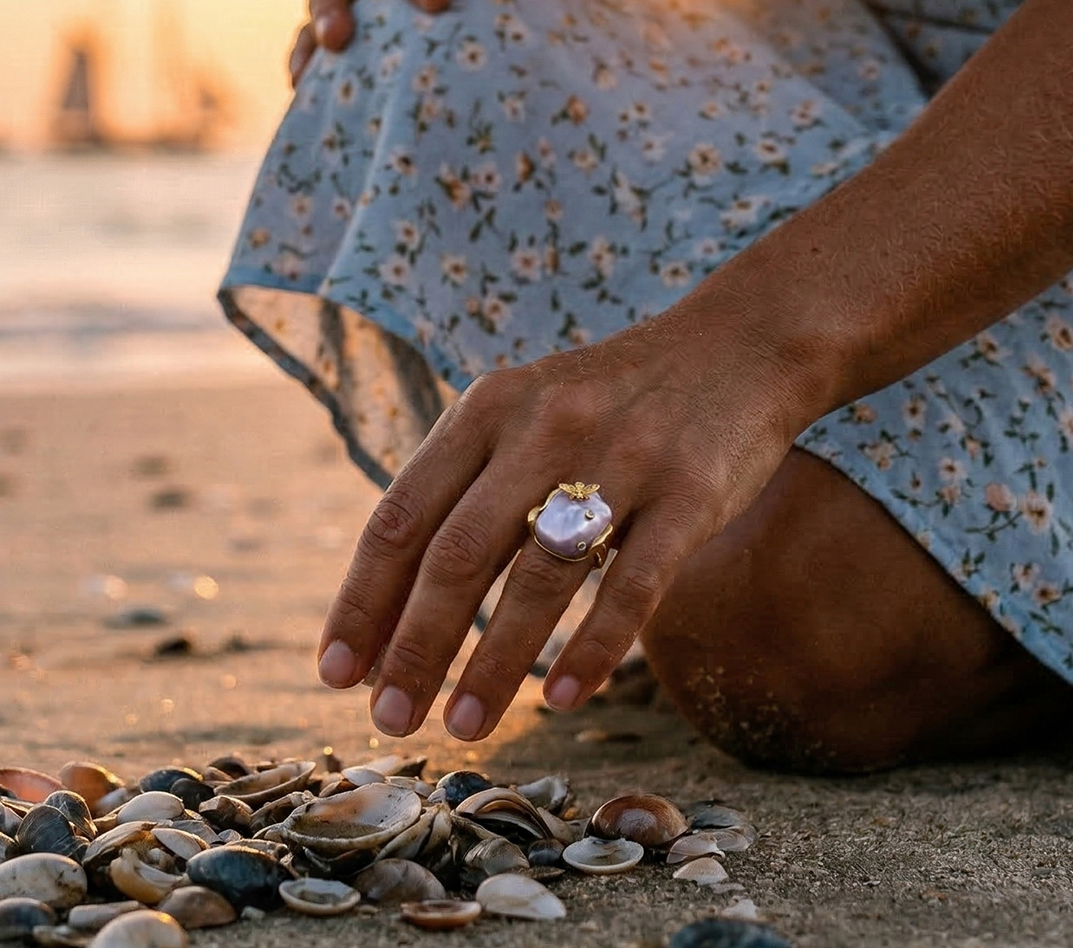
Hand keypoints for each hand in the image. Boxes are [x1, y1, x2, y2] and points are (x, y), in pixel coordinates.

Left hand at [314, 296, 811, 740]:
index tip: (335, 672)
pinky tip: (561, 698)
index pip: (403, 515)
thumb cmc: (610, 400)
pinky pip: (633, 584)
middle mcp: (543, 428)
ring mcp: (620, 458)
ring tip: (463, 726)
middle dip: (414, 647)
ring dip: (494, 663)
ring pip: (538, 576)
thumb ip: (464, 485)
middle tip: (390, 720)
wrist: (737, 346)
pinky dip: (592, 646)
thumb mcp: (523, 411)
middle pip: (457, 554)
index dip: (363, 599)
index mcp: (488, 407)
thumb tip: (393, 603)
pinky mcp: (688, 492)